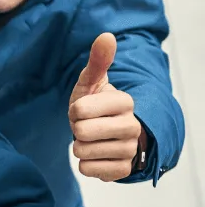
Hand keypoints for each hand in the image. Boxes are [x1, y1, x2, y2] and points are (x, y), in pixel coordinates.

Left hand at [69, 33, 144, 181]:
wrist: (108, 136)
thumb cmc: (95, 107)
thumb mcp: (91, 84)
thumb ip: (97, 62)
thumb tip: (106, 36)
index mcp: (124, 102)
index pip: (79, 110)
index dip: (75, 110)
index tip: (84, 109)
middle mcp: (132, 126)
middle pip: (81, 132)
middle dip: (76, 129)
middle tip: (86, 126)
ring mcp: (129, 149)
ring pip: (82, 152)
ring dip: (80, 147)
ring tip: (92, 140)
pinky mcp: (122, 170)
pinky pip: (87, 169)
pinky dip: (84, 163)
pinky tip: (96, 155)